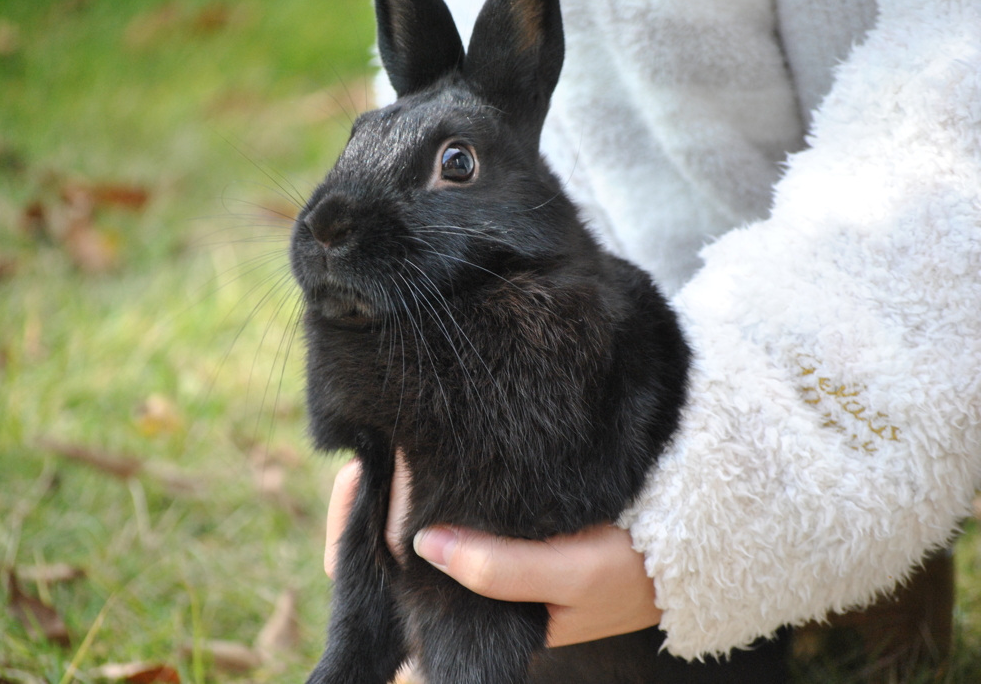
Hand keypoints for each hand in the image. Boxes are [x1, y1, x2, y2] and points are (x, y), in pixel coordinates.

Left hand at [324, 455, 661, 646]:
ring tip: (392, 438)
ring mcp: (488, 543)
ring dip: (407, 479)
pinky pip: (456, 493)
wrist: (689, 544)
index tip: (360, 483)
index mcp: (479, 613)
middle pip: (399, 542)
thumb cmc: (631, 574)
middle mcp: (474, 580)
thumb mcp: (571, 578)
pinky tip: (428, 444)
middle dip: (378, 500)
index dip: (368, 537)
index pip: (400, 584)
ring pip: (424, 512)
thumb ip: (500, 570)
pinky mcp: (507, 512)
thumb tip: (423, 544)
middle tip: (369, 449)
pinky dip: (440, 470)